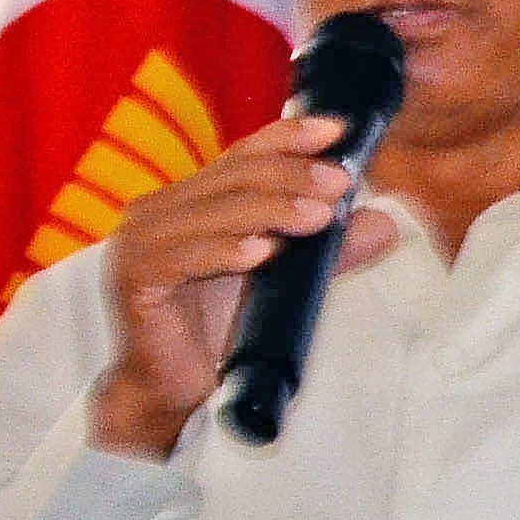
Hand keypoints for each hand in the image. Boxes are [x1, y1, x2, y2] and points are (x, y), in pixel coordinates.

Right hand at [88, 114, 399, 460]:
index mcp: (193, 199)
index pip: (243, 155)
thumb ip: (328, 251)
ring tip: (318, 218)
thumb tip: (385, 223)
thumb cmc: (221, 329)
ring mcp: (141, 241)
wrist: (170, 389)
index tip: (336, 130)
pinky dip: (223, 250)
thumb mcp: (284, 281)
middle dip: (293, 175)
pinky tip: (260, 253)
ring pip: (213, 211)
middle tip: (340, 184)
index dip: (288, 136)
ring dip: (270, 210)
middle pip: (234, 175)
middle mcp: (161, 209)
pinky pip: (182, 256)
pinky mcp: (134, 277)